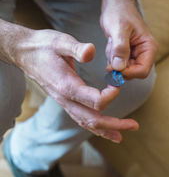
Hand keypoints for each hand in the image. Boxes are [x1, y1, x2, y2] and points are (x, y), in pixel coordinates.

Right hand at [13, 28, 136, 142]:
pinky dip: (96, 127)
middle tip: (134, 125)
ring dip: (107, 130)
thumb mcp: (61, 42)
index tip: (117, 84)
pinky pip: (82, 119)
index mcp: (67, 86)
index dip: (109, 96)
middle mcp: (66, 99)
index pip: (93, 101)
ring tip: (124, 134)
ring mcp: (65, 103)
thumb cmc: (45, 46)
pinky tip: (108, 130)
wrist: (26, 53)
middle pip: (92, 120)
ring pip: (87, 123)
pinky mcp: (67, 102)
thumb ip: (76, 48)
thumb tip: (91, 52)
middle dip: (114, 124)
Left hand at [100, 0, 157, 78]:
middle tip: (111, 50)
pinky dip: (111, 56)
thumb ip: (120, 48)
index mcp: (149, 47)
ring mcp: (136, 53)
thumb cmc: (120, 11)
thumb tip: (119, 68)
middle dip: (119, 65)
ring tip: (112, 41)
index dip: (127, 72)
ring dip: (113, 59)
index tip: (113, 66)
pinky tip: (111, 42)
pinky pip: (118, 63)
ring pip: (124, 69)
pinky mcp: (127, 53)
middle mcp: (145, 53)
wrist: (116, 2)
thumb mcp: (118, 29)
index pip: (142, 71)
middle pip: (133, 72)